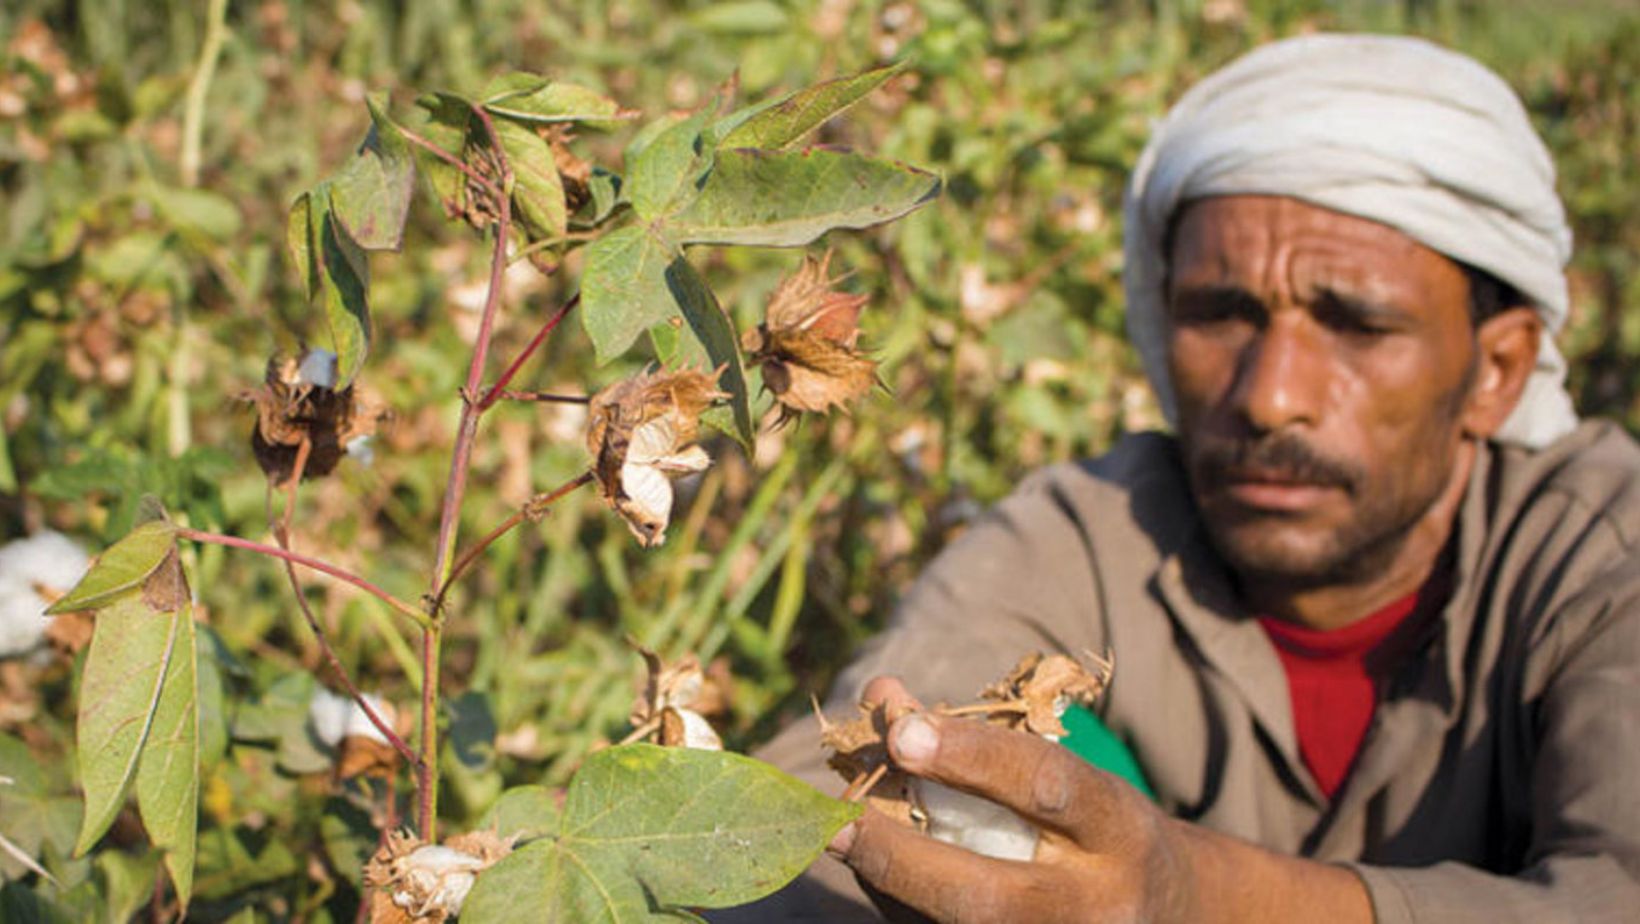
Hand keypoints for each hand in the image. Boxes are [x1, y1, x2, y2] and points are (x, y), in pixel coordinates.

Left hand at [827, 677, 1369, 923]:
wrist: (1174, 915)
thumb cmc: (1098, 828)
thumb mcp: (1065, 772)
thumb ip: (974, 736)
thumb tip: (881, 695)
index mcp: (1117, 830)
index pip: (1045, 786)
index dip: (971, 757)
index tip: (902, 731)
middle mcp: (1097, 904)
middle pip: (984, 895)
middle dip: (900, 855)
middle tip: (836, 817)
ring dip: (882, 885)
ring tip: (832, 837)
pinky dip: (897, 908)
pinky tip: (871, 873)